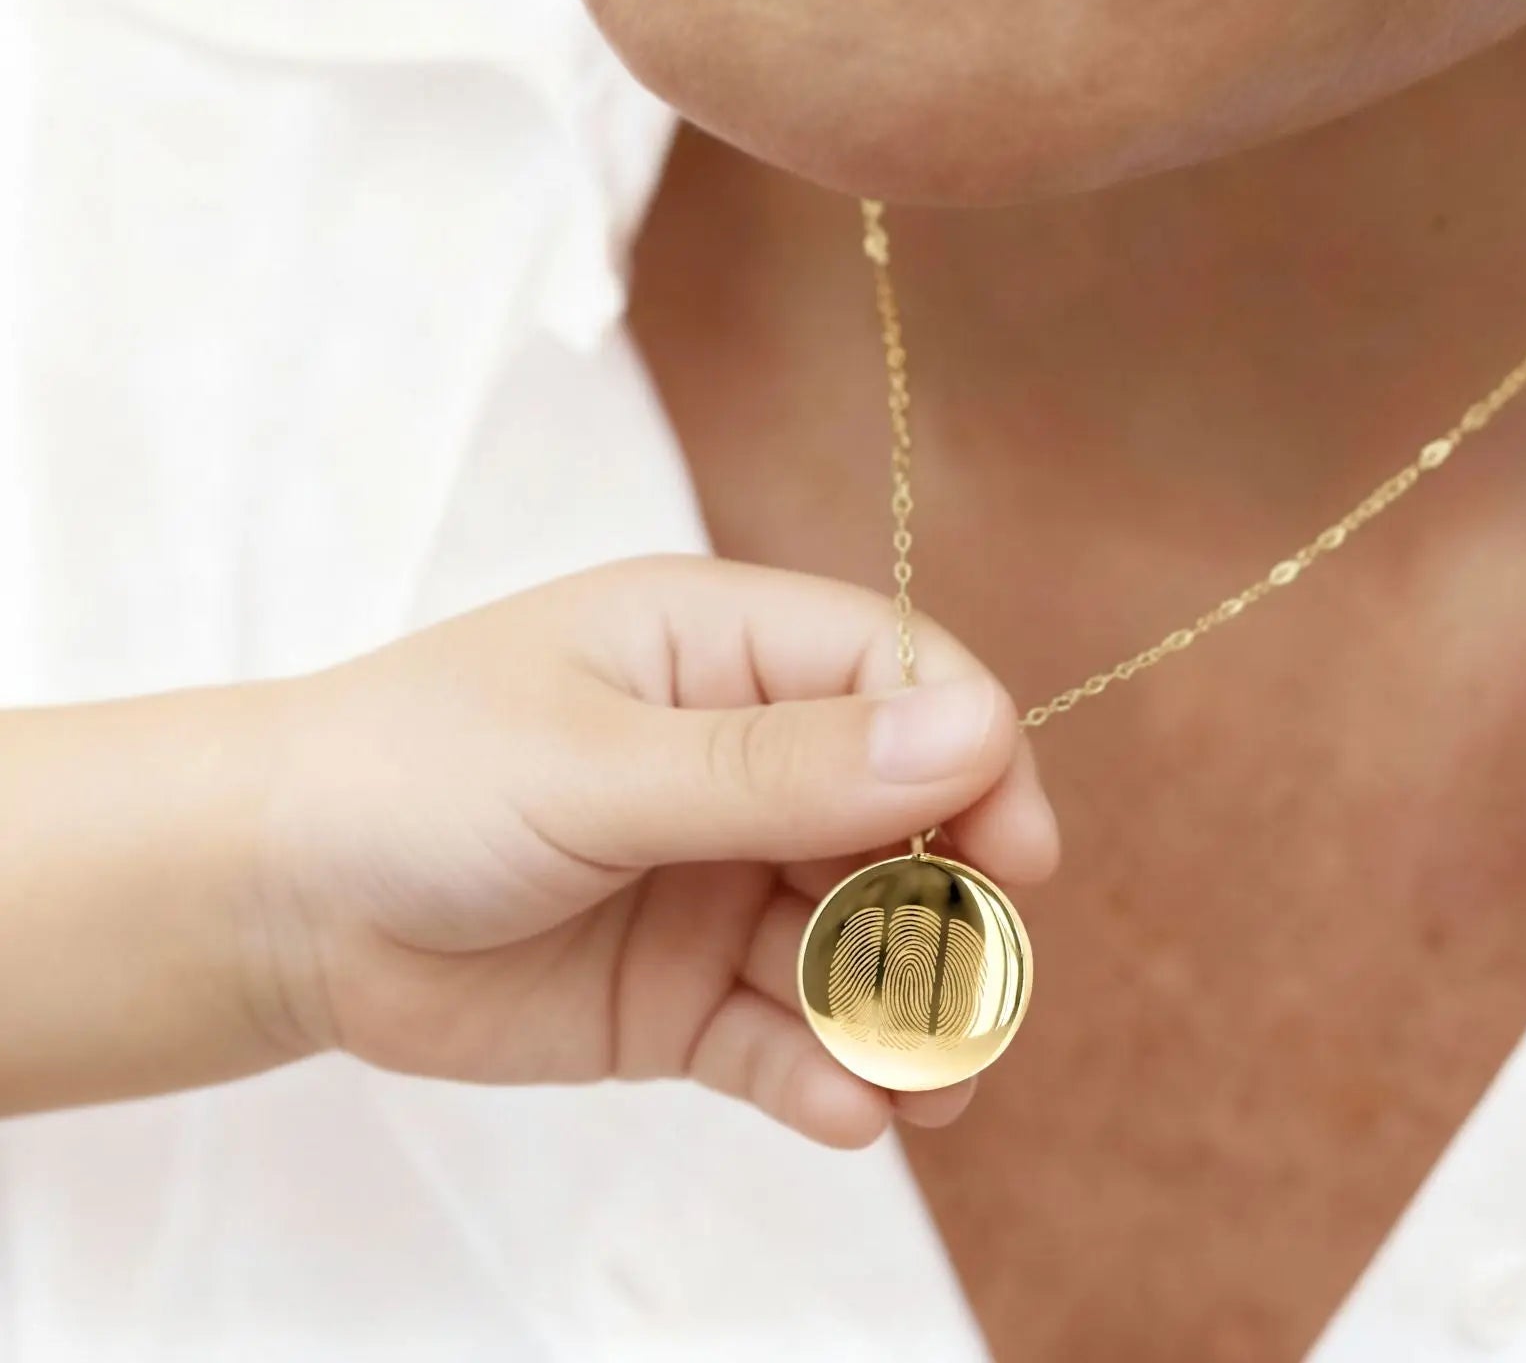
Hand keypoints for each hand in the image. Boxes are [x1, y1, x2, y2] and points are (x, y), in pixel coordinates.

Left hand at [254, 558, 1057, 1145]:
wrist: (270, 908)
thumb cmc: (418, 777)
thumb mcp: (605, 764)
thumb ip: (785, 767)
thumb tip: (976, 730)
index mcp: (727, 649)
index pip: (900, 676)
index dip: (973, 756)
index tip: (1016, 856)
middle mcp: (747, 758)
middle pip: (906, 820)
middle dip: (953, 907)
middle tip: (978, 996)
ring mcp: (721, 879)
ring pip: (860, 941)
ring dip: (908, 1011)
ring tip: (932, 1086)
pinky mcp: (686, 992)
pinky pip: (788, 1035)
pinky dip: (829, 1075)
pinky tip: (852, 1114)